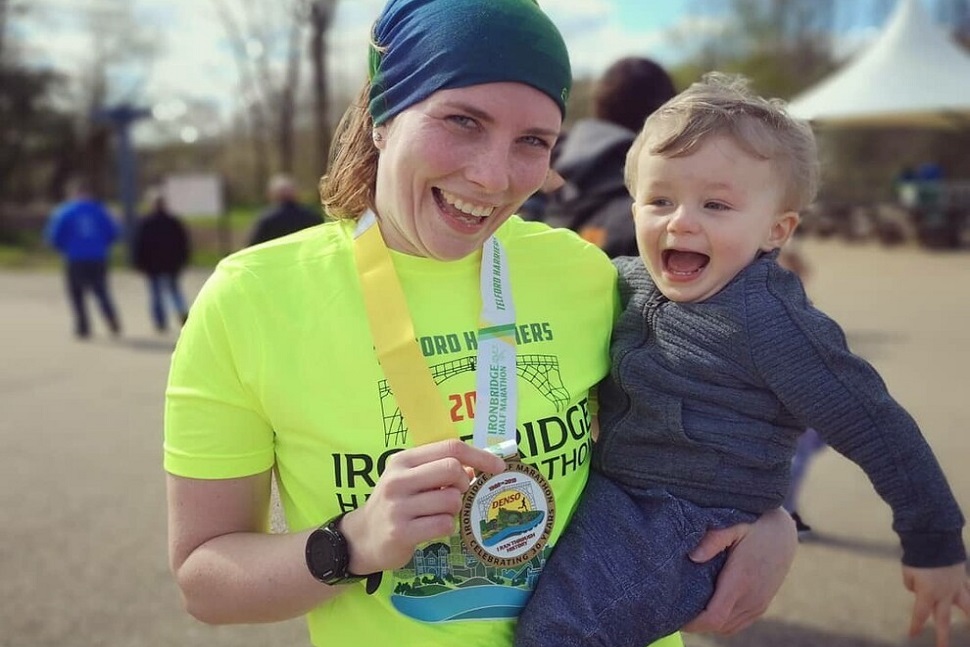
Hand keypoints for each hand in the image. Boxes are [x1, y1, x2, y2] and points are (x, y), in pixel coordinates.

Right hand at [339, 439, 505, 574]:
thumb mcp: (411, 479)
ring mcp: (398, 506)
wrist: (362, 538)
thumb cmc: (395, 504)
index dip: (479, 456)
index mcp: (403, 460)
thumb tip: (477, 467)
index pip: (450, 448)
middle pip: (452, 469)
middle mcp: (398, 479)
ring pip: (451, 500)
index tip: (498, 467)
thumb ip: (439, 469)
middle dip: (464, 484)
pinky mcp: (401, 532)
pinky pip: (444, 524)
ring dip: (454, 509)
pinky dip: (447, 527)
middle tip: (458, 495)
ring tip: (438, 514)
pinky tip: (432, 528)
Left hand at [683, 507, 796, 634]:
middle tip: (675, 608)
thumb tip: (692, 557)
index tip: (675, 615)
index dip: (693, 623)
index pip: (714, 617)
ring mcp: (758, 604)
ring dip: (709, 623)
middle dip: (696, 623)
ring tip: (689, 609)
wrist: (783, 531)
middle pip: (718, 626)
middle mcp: (751, 598)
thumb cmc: (755, 525)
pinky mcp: (762, 605)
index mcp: (741, 581)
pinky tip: (709, 608)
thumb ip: (712, 540)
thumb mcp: (733, 525)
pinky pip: (738, 623)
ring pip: (728, 627)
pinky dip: (723, 621)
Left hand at [903, 563, 969, 646]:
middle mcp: (944, 594)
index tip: (912, 635)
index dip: (916, 625)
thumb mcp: (908, 571)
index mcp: (928, 594)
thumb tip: (917, 590)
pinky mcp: (962, 577)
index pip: (920, 614)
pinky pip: (968, 590)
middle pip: (944, 619)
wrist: (935, 539)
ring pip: (967, 606)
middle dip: (943, 636)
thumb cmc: (918, 555)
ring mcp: (956, 586)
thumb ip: (911, 584)